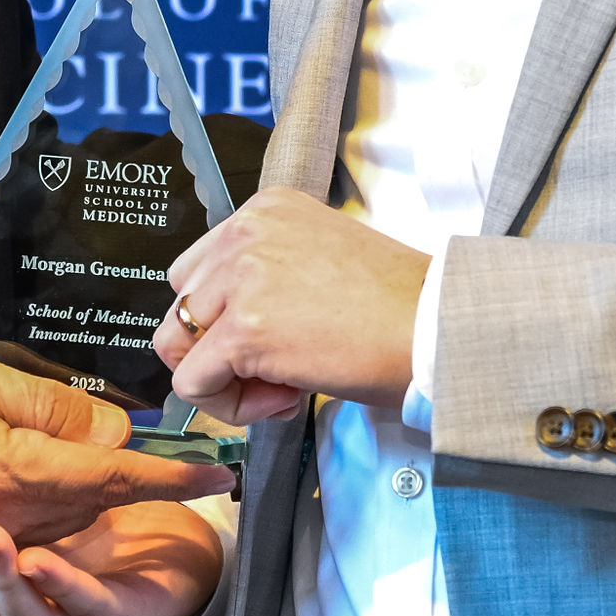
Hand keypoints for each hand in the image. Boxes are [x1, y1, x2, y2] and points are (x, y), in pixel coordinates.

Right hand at [0, 341, 229, 546]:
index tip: (215, 475)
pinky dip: (31, 513)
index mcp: (5, 476)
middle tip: (142, 442)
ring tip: (69, 453)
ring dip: (75, 494)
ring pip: (53, 527)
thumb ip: (46, 406)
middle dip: (120, 478)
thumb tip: (109, 432)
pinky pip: (10, 539)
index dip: (170, 478)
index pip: (111, 480)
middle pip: (88, 508)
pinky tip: (25, 482)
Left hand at [152, 188, 428, 422]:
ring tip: (280, 388)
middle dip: (217, 348)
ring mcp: (241, 278)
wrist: (437, 326)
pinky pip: (194, 384)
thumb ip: (266, 278)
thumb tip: (224, 333)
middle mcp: (245, 232)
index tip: (276, 338)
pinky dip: (229, 407)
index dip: (227, 317)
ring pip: (178, 346)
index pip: (199, 270)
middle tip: (276, 371)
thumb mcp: (318, 260)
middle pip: (180, 305)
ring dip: (223, 380)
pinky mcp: (245, 331)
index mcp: (265, 209)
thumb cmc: (398, 305)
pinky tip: (283, 401)